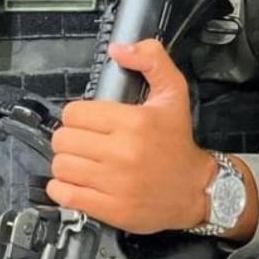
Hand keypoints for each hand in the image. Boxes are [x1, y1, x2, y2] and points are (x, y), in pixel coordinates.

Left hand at [47, 39, 217, 234]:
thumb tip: (118, 49)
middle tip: (84, 143)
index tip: (88, 123)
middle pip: (63, 139)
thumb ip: (151, 60)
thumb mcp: (173, 94)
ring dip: (66, 164)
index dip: (77, 117)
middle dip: (70, 139)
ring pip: (61, 166)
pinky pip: (65, 195)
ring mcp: (115, 183)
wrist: (197, 190)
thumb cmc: (179, 144)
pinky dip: (63, 189)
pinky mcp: (111, 209)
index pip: (73, 113)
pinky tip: (77, 183)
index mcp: (134, 122)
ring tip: (82, 163)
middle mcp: (123, 152)